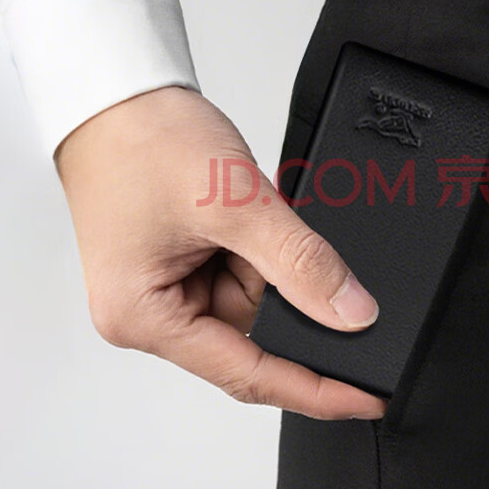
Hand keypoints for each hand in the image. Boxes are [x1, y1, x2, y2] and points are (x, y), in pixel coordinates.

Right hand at [55, 86, 386, 419]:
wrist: (121, 91)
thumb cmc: (144, 139)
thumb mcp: (235, 204)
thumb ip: (301, 264)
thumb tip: (352, 313)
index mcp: (144, 318)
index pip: (247, 374)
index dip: (316, 390)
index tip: (367, 397)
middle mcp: (153, 312)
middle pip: (253, 337)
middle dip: (293, 299)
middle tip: (311, 259)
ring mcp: (171, 286)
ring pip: (255, 302)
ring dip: (276, 266)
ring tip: (254, 212)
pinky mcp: (187, 262)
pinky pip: (246, 273)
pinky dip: (266, 252)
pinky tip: (257, 219)